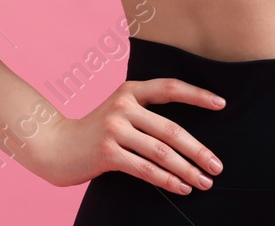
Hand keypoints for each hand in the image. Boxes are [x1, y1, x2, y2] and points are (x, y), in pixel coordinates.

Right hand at [25, 78, 224, 192]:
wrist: (53, 145)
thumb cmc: (92, 132)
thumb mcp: (117, 112)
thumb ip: (143, 114)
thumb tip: (183, 136)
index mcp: (129, 91)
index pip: (169, 88)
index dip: (197, 94)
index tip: (222, 104)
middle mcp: (123, 106)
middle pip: (172, 129)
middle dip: (198, 150)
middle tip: (217, 166)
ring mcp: (114, 129)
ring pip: (161, 152)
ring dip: (187, 170)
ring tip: (205, 182)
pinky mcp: (107, 152)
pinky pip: (145, 169)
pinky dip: (167, 180)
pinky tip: (181, 187)